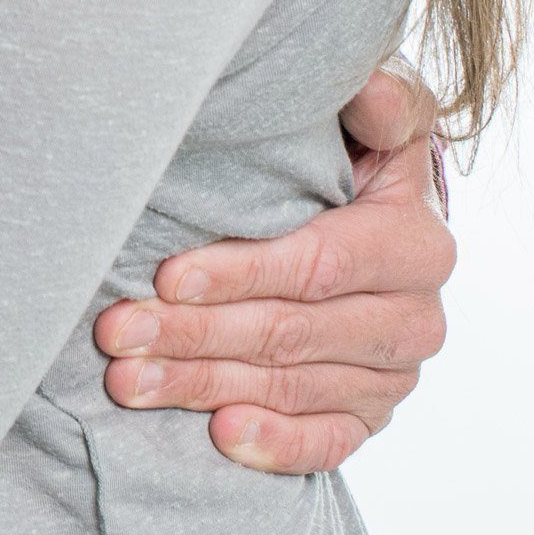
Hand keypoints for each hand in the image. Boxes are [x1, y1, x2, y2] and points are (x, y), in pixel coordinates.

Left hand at [94, 65, 453, 474]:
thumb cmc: (352, 151)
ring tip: (128, 380)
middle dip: (195, 334)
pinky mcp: (372, 412)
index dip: (240, 272)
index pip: (316, 266)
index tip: (166, 275)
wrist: (373, 213)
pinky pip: (328, 442)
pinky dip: (276, 443)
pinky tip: (221, 436)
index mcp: (416, 242)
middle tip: (116, 334)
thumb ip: (382, 102)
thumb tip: (371, 91)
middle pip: (290, 334)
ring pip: (290, 387)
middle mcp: (415, 317)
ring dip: (204, 386)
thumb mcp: (374, 117)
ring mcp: (395, 373)